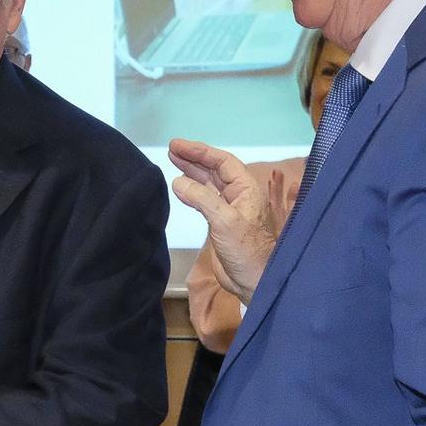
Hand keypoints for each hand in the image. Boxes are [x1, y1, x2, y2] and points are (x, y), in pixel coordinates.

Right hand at [168, 139, 278, 303]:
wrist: (254, 280)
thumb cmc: (246, 249)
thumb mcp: (224, 220)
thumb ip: (201, 198)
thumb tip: (178, 181)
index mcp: (246, 189)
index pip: (222, 161)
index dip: (200, 151)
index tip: (178, 145)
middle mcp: (238, 195)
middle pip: (214, 169)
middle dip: (194, 158)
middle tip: (172, 149)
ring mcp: (229, 209)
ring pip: (208, 183)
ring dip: (192, 172)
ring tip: (173, 161)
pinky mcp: (220, 223)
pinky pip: (204, 199)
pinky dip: (192, 190)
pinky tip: (181, 187)